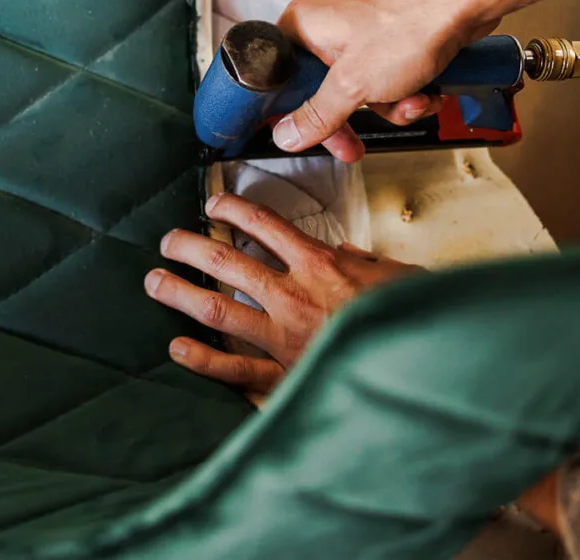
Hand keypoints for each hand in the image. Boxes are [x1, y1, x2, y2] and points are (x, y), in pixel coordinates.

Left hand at [144, 194, 421, 401]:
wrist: (424, 369)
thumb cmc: (414, 320)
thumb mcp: (395, 276)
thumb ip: (362, 261)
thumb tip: (344, 253)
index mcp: (320, 265)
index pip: (264, 225)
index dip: (233, 210)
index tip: (213, 203)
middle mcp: (293, 296)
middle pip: (227, 262)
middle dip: (190, 247)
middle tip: (168, 241)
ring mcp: (284, 337)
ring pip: (219, 309)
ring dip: (182, 293)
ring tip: (155, 282)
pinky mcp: (285, 376)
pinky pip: (236, 370)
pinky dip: (204, 360)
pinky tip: (177, 348)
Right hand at [272, 0, 498, 160]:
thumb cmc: (411, 21)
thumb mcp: (353, 84)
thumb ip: (317, 115)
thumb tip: (287, 135)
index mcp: (303, 26)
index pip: (278, 78)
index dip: (289, 112)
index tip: (302, 134)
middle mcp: (326, 26)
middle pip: (320, 90)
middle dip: (350, 118)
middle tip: (351, 145)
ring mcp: (359, 32)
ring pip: (358, 90)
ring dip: (388, 106)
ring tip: (410, 100)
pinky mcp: (389, 38)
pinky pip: (384, 80)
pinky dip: (405, 92)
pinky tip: (425, 90)